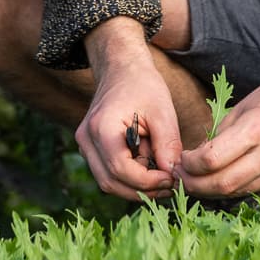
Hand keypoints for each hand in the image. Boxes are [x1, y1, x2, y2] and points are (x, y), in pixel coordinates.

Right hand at [78, 20, 180, 200]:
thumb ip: (167, 145)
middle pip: (111, 182)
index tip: (172, 179)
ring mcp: (85, 145)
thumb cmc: (143, 85)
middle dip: (142, 190)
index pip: (120, 169)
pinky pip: (109, 173)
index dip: (147, 182)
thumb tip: (174, 176)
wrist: (122, 69)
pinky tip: (151, 168)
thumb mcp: (162, 112)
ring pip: (108, 182)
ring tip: (163, 177)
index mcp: (101, 128)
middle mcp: (86, 140)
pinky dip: (130, 177)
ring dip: (136, 186)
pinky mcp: (91, 149)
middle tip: (170, 185)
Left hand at [175, 73, 259, 197]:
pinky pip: (253, 190)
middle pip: (223, 183)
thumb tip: (198, 157)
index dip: (189, 165)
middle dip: (195, 185)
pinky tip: (221, 180)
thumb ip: (222, 133)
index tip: (181, 160)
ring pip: (237, 192)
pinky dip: (233, 188)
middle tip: (181, 178)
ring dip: (211, 191)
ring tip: (196, 182)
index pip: (212, 159)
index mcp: (258, 129)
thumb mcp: (246, 105)